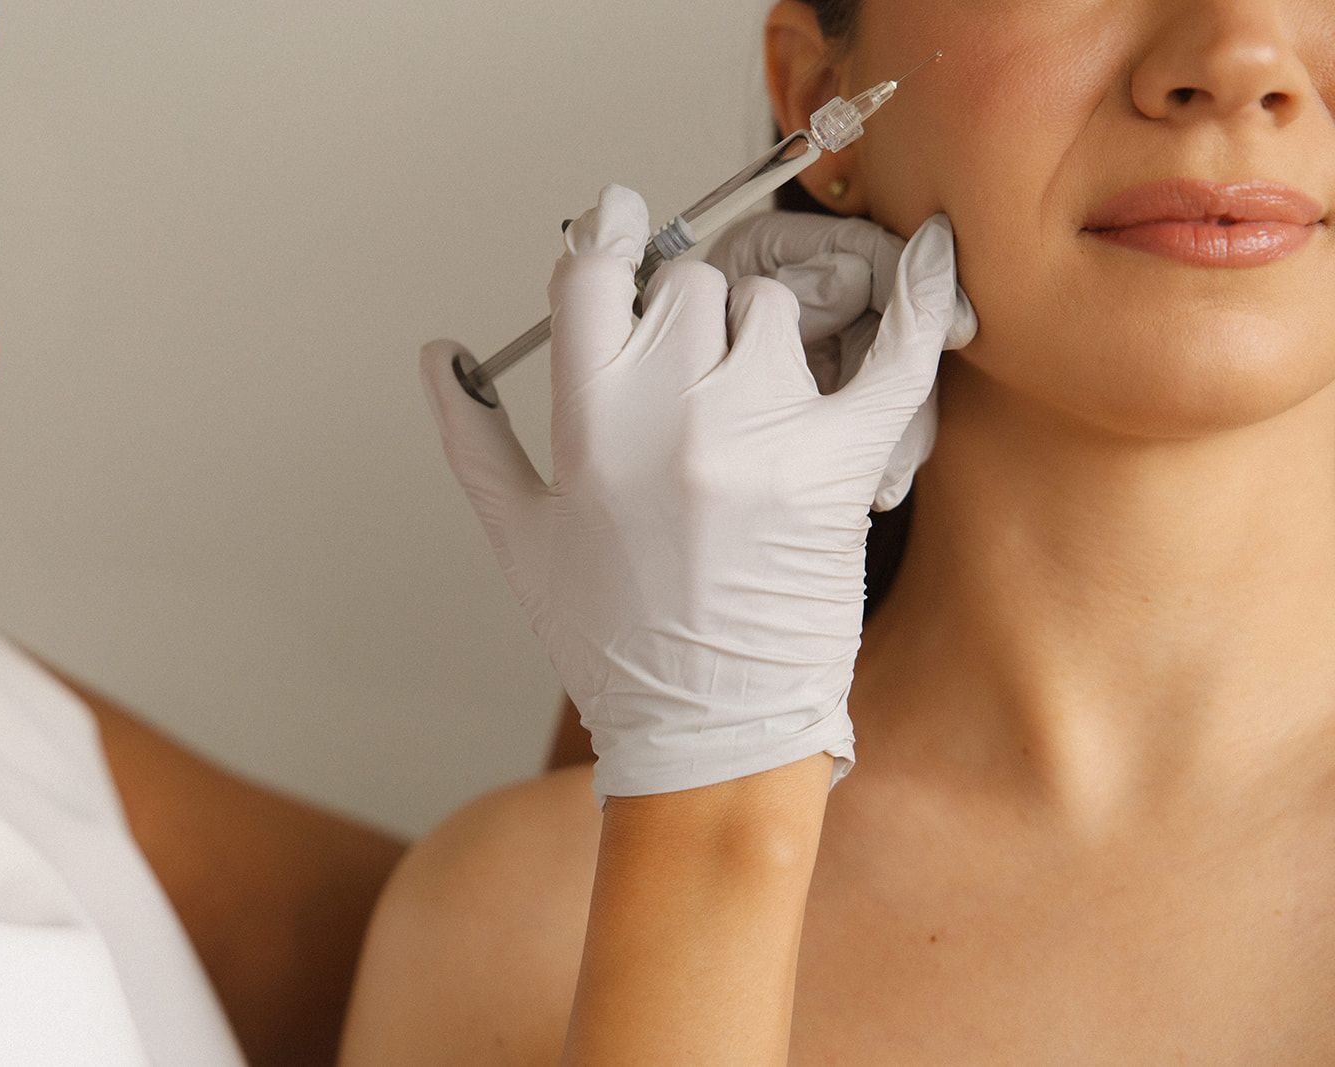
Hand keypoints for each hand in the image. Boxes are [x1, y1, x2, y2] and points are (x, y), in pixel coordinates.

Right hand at [420, 184, 974, 800]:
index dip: (608, 235)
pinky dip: (916, 300)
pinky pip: (890, 357)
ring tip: (755, 412)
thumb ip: (472, 435)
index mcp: (587, 421)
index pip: (595, 273)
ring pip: (771, 309)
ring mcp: (759, 434)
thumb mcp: (518, 539)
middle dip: (687, 317)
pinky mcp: (837, 465)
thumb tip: (440, 353)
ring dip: (763, 341)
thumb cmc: (609, 638)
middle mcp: (670, 411)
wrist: (707, 726)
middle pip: (689, 286)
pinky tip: (930, 254)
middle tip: (693, 375)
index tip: (623, 223)